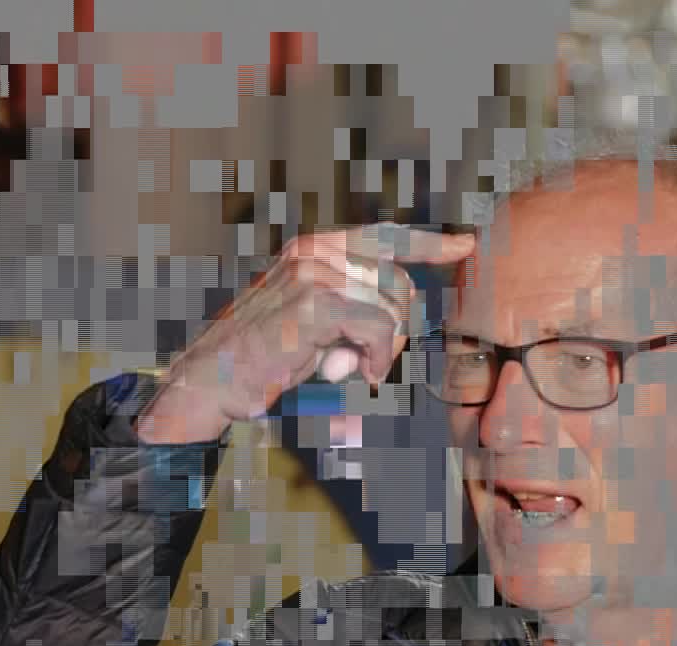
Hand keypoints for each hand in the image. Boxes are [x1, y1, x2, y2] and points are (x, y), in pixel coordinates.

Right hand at [137, 224, 473, 443]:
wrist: (212, 379)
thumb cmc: (263, 358)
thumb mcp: (314, 323)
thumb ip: (352, 308)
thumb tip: (398, 317)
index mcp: (315, 249)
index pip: (385, 235)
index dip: (429, 243)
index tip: (464, 246)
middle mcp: (315, 251)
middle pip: (398, 281)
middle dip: (397, 328)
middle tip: (368, 360)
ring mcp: (314, 273)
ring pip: (391, 307)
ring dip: (383, 349)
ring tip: (350, 368)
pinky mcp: (315, 303)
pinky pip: (378, 327)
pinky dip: (377, 357)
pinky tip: (358, 374)